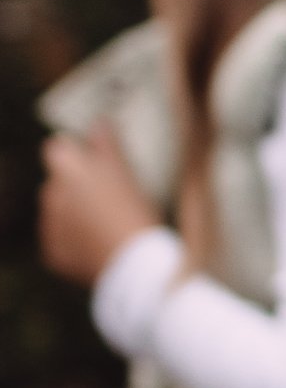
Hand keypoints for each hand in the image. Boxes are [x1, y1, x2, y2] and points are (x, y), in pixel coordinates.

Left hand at [41, 127, 162, 286]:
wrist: (133, 265)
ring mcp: (49, 226)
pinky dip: (74, 241)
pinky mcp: (52, 253)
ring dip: (73, 214)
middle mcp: (51, 195)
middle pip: (58, 183)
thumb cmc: (134, 214)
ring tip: (105, 224)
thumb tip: (99, 122)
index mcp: (68, 171)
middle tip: (109, 199)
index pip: (57, 149)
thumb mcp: (127, 174)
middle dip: (76, 187)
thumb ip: (107, 145)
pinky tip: (98, 244)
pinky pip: (59, 240)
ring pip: (57, 211)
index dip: (75, 155)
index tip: (95, 164)